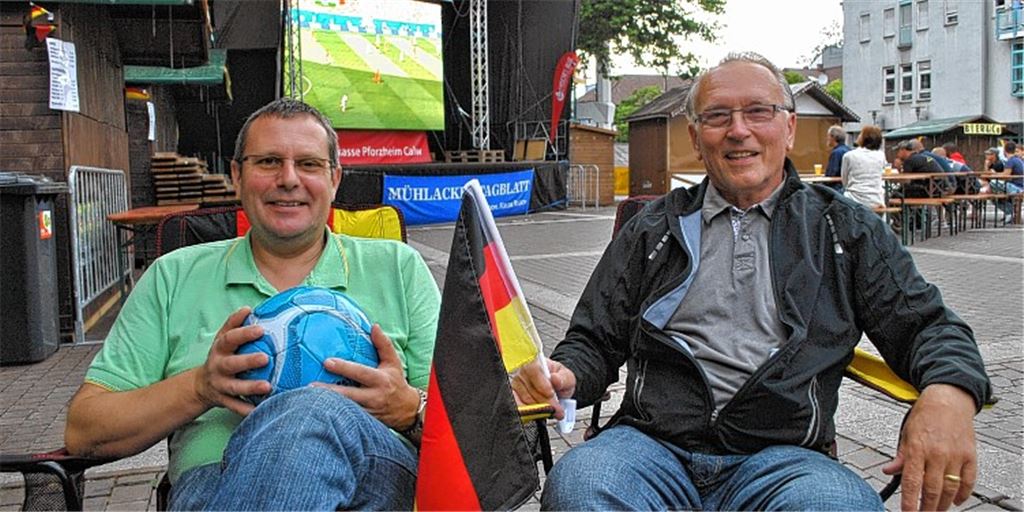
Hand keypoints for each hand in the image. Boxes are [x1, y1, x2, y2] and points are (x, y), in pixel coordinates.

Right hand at [192, 307, 269, 416]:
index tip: (260, 329)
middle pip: (231, 364)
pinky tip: (260, 410)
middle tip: (266, 358)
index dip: (244, 333)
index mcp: (220, 349)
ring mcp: (220, 385)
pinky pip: (236, 407)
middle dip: (248, 361)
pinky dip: (246, 410)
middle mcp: (218, 367)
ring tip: (268, 387)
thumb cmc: (222, 356)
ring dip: (250, 387)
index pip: (230, 338)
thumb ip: (234, 323)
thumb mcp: (223, 338)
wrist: (201, 385)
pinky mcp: (223, 401)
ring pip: (235, 387)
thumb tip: (249, 308)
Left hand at [313, 324, 419, 429]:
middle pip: (348, 395)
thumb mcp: (393, 362)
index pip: (360, 372)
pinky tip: (319, 410)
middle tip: (310, 385)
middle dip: (329, 391)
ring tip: (309, 399)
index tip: (326, 362)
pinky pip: (347, 417)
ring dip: (328, 404)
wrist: (407, 410)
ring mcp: (368, 411)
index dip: (344, 368)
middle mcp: (374, 396)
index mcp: (380, 380)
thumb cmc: (396, 382)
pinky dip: (334, 413)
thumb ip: (383, 344)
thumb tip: (374, 326)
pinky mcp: (364, 420)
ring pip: (346, 409)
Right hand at [511, 358, 575, 419]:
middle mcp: (523, 371)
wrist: (556, 386)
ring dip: (540, 408)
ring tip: (553, 412)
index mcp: (536, 362)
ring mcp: (516, 384)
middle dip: (546, 402)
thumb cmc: (560, 379)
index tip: (551, 394)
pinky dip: (529, 412)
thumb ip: (563, 378)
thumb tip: (555, 379)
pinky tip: (538, 415)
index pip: (533, 370)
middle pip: (530, 388)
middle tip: (558, 410)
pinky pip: (518, 405)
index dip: (541, 384)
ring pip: (526, 399)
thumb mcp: (567, 377)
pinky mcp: (514, 395)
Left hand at [883, 384, 977, 510]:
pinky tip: (956, 501)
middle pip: (932, 490)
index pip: (912, 482)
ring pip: (950, 489)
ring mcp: (955, 455)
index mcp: (917, 448)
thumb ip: (900, 456)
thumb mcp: (906, 434)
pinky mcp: (970, 455)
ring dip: (943, 504)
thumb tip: (889, 471)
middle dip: (927, 508)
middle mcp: (937, 454)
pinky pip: (968, 481)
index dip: (909, 502)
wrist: (948, 399)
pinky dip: (963, 494)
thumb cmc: (925, 415)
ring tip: (937, 510)